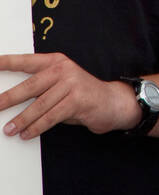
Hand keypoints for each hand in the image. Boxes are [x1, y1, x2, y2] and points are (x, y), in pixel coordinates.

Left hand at [0, 54, 138, 139]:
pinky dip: (37, 127)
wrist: (112, 102)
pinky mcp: (78, 100)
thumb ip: (42, 89)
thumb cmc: (81, 96)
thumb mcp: (61, 86)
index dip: (7, 63)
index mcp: (56, 61)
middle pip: (30, 85)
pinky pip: (51, 117)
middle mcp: (63, 69)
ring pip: (40, 104)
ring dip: (22, 120)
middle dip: (9, 98)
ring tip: (9, 129)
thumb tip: (13, 104)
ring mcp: (72, 83)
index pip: (27, 61)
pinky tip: (27, 133)